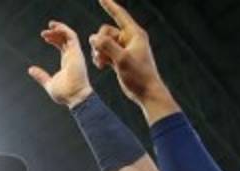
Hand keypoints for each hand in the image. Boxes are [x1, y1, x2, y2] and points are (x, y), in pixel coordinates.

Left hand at [28, 21, 92, 108]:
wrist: (75, 97)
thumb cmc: (65, 94)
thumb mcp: (49, 83)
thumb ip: (41, 75)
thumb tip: (31, 69)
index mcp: (67, 62)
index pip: (62, 46)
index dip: (54, 39)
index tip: (44, 37)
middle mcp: (72, 56)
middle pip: (65, 39)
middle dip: (55, 33)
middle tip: (43, 32)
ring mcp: (75, 54)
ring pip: (69, 35)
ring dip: (59, 28)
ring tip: (49, 25)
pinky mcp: (76, 52)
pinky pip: (72, 36)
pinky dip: (64, 30)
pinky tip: (55, 28)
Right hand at [88, 0, 177, 119]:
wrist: (147, 92)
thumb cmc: (139, 76)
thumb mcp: (121, 59)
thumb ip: (106, 46)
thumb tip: (93, 37)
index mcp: (135, 34)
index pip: (120, 15)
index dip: (110, 6)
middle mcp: (130, 39)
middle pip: (107, 31)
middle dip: (100, 42)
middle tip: (99, 56)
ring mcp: (125, 49)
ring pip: (104, 43)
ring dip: (99, 51)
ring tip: (100, 63)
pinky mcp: (121, 58)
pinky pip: (106, 52)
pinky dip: (101, 57)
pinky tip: (101, 66)